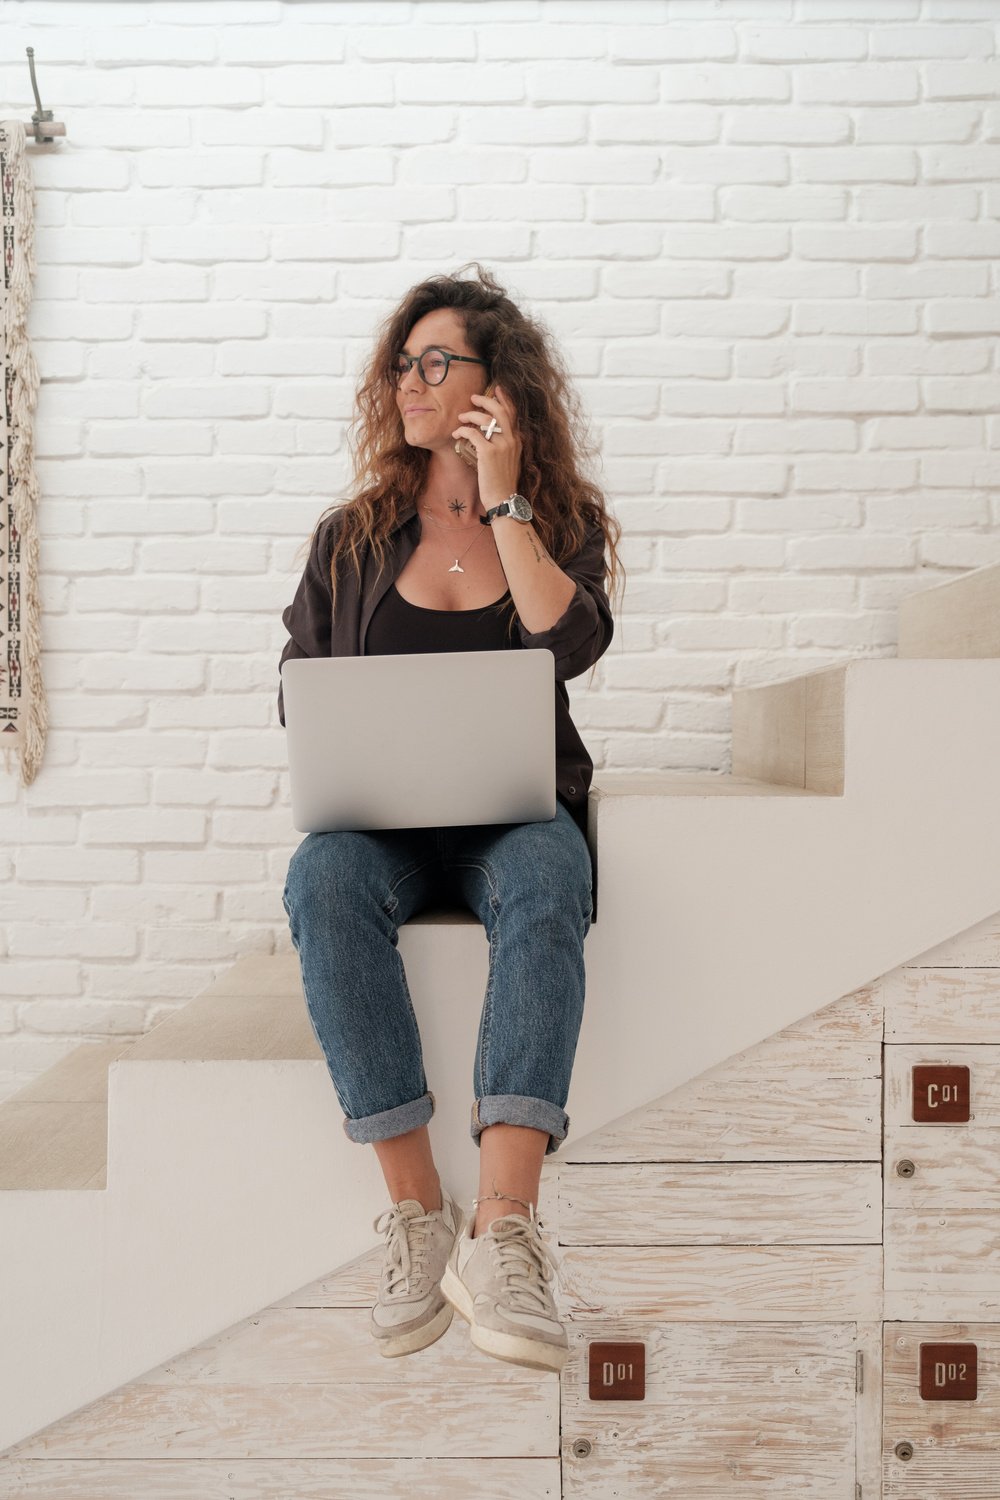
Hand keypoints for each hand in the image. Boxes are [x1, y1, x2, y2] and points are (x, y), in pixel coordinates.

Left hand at [451, 383, 523, 507]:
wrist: (503, 499)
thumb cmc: (502, 483)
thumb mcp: (510, 461)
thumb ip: (506, 446)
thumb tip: (493, 434)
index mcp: (517, 440)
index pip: (512, 413)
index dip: (504, 399)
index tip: (496, 389)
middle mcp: (512, 440)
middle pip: (499, 410)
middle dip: (485, 400)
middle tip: (473, 397)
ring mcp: (501, 446)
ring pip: (484, 419)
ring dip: (469, 415)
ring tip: (460, 418)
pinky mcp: (488, 453)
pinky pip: (473, 433)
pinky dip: (462, 430)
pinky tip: (456, 433)